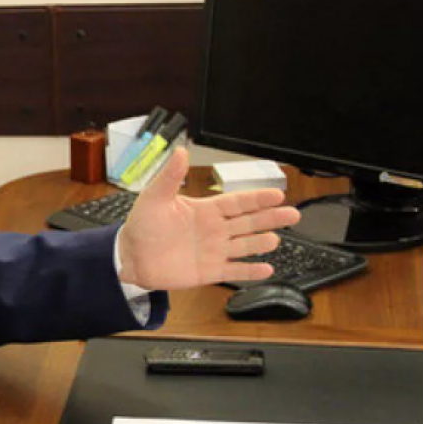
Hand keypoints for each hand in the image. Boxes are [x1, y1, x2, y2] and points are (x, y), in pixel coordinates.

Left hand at [117, 147, 300, 289]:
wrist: (130, 256)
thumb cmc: (141, 226)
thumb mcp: (155, 197)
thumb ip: (170, 176)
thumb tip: (180, 151)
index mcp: (205, 211)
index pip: (237, 202)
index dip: (257, 198)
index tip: (278, 194)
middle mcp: (213, 230)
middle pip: (248, 223)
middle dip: (270, 218)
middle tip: (293, 214)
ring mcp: (213, 251)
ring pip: (244, 246)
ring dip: (261, 243)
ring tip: (275, 239)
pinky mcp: (208, 272)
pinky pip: (233, 271)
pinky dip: (249, 272)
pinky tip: (266, 269)